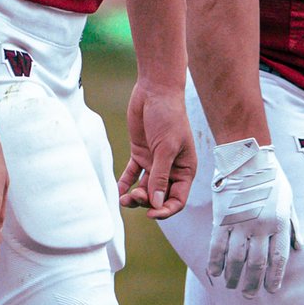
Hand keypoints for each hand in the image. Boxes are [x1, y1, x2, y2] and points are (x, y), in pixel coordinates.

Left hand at [117, 82, 195, 219]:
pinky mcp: (141, 153)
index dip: (165, 210)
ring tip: (124, 198)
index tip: (151, 213)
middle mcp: (170, 168)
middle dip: (147, 201)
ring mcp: (154, 161)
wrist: (155, 91)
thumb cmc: (168, 116)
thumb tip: (156, 204)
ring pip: (145, 188)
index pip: (177, 199)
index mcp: (184, 169)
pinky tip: (118, 191)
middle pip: (159, 196)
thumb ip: (160, 176)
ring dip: (135, 196)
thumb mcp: (166, 147)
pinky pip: (133, 174)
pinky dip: (126, 183)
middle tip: (135, 197)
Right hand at [208, 137, 300, 297]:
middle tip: (248, 294)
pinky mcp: (222, 217)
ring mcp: (240, 223)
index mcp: (279, 223)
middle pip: (257, 264)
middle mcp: (261, 226)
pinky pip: (218, 246)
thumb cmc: (270, 176)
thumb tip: (300, 247)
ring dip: (234, 277)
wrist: (247, 156)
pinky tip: (215, 272)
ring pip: (237, 260)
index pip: (278, 259)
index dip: (274, 277)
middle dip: (252, 283)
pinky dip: (216, 262)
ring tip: (232, 285)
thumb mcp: (288, 198)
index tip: (271, 290)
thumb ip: (294, 224)